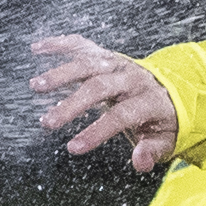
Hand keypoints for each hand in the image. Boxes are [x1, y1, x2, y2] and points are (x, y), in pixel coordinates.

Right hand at [30, 33, 179, 171]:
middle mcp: (133, 77)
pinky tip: (37, 49)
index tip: (73, 147)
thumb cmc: (162, 120)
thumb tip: (139, 161)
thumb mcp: (165, 140)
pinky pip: (81, 45)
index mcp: (150, 100)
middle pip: (100, 86)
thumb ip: (152, 150)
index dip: (97, 131)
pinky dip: (59, 44)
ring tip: (36, 86)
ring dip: (60, 73)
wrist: (169, 90)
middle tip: (48, 122)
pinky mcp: (105, 54)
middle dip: (72, 104)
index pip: (122, 115)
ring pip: (88, 63)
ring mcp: (118, 63)